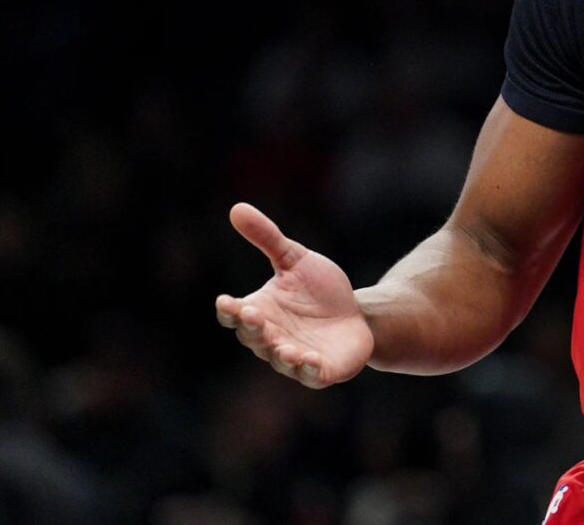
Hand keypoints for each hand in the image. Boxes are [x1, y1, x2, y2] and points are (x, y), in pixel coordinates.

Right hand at [215, 203, 373, 388]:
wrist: (357, 315)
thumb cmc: (320, 290)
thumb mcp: (295, 259)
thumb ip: (267, 238)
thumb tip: (236, 208)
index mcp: (260, 313)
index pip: (235, 315)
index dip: (229, 310)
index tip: (226, 301)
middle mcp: (271, 339)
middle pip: (254, 337)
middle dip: (254, 328)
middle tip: (254, 316)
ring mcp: (294, 357)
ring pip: (280, 360)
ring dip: (281, 354)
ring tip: (285, 348)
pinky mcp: (320, 371)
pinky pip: (310, 375)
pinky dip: (307, 369)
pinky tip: (309, 359)